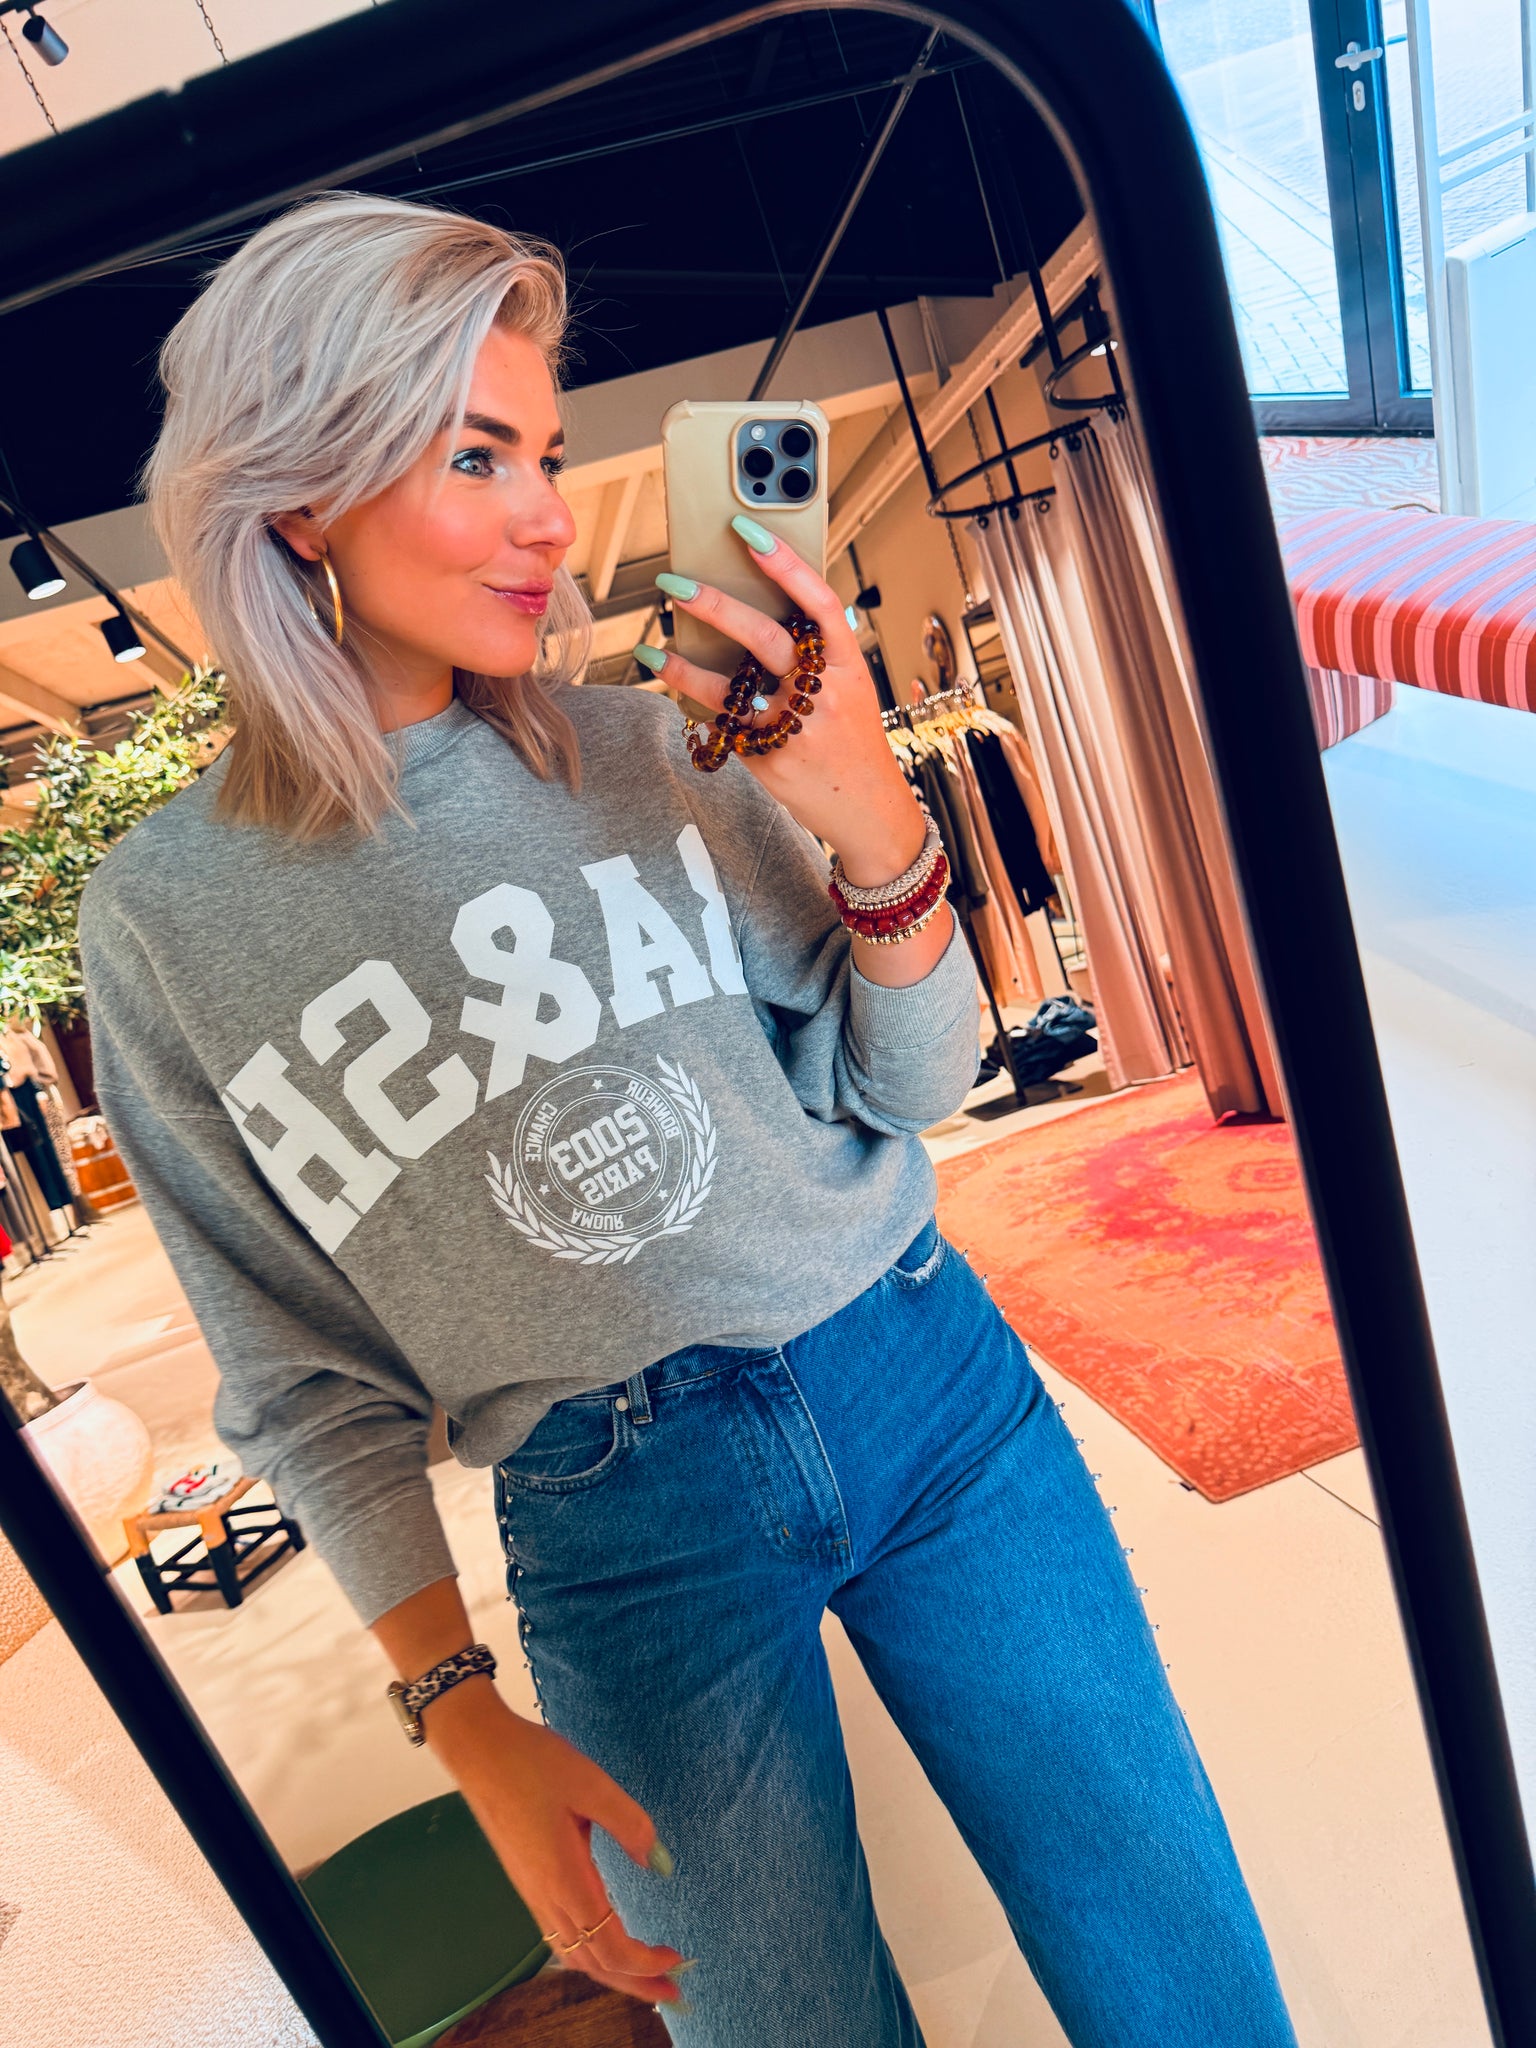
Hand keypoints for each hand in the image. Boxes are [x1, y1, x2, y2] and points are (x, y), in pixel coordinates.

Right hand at [426, 1683, 686, 2008]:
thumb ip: (629, 1825)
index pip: (610, 1947)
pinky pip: (559, 1937)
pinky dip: (589, 1954)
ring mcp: (533, 1892)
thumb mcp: (591, 1784)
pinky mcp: (527, 1881)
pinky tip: (604, 1942)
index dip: (646, 1963)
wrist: (479, 1751)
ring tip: (646, 1976)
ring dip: (613, 1972)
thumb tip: (660, 1865)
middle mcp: (546, 1897)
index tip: (680, 1960)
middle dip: (636, 1984)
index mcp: (565, 1880)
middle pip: (593, 1964)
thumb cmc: (533, 1763)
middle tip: (676, 1993)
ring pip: (574, 1954)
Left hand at [650, 523, 925, 885]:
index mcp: (848, 665)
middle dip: (715, 606)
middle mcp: (824, 694)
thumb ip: (814, 655)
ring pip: (730, 690)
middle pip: (764, 638)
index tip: (748, 532)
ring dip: (685, 667)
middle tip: (674, 583)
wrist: (870, 809)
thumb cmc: (852, 739)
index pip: (818, 603)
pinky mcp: (770, 762)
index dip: (784, 564)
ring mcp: (797, 730)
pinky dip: (699, 707)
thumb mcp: (849, 688)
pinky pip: (725, 727)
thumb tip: (760, 608)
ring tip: (654, 647)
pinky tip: (678, 690)